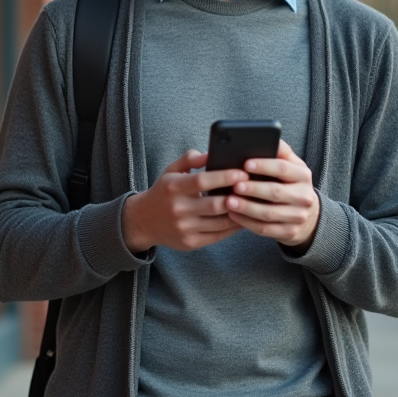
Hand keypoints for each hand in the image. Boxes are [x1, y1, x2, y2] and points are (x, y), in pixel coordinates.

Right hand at [121, 150, 247, 252]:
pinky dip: (233, 227)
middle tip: (254, 188)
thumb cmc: (163, 192)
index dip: (224, 177)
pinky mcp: (190, 243)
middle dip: (237, 197)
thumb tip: (212, 153)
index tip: (242, 172)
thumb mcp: (171, 171)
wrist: (143, 221)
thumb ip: (190, 159)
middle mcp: (178, 209)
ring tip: (253, 203)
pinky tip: (243, 218)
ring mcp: (184, 229)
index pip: (202, 181)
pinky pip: (218, 236)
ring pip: (220, 223)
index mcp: (173, 187)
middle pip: (214, 205)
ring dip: (240, 213)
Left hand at [226, 140, 320, 251]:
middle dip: (253, 189)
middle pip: (275, 192)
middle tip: (234, 185)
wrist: (307, 214)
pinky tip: (232, 215)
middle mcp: (304, 196)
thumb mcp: (290, 165)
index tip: (245, 164)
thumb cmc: (289, 183)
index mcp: (303, 175)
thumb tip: (261, 136)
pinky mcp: (290, 232)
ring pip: (269, 214)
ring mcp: (298, 217)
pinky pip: (265, 229)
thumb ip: (279, 151)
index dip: (263, 165)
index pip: (282, 168)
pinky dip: (247, 222)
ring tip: (228, 201)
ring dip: (246, 208)